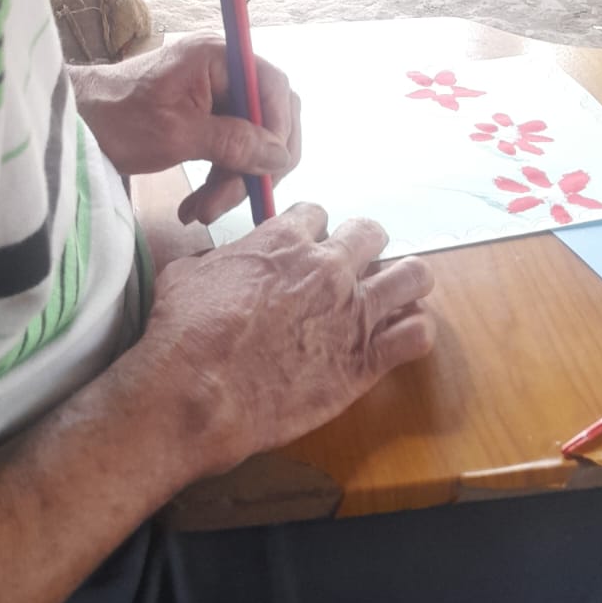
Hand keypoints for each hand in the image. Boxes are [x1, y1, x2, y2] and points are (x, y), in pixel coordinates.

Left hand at [68, 34, 300, 222]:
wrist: (74, 124)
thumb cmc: (117, 119)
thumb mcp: (177, 135)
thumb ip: (233, 142)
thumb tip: (281, 156)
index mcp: (218, 57)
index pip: (274, 89)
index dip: (279, 131)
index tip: (268, 171)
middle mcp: (223, 70)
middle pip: (267, 118)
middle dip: (252, 166)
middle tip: (229, 202)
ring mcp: (215, 94)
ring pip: (250, 142)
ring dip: (232, 182)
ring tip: (201, 213)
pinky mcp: (205, 118)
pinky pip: (229, 150)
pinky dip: (218, 180)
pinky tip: (195, 208)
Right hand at [129, 204, 435, 473]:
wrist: (198, 389)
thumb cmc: (184, 331)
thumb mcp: (186, 273)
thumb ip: (214, 259)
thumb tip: (214, 261)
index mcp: (285, 240)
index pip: (318, 213)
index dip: (313, 231)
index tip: (307, 249)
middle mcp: (328, 268)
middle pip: (372, 233)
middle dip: (364, 247)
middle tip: (351, 271)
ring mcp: (353, 312)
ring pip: (413, 275)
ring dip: (405, 282)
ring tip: (392, 298)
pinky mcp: (366, 360)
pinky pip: (418, 334)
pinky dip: (414, 332)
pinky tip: (398, 339)